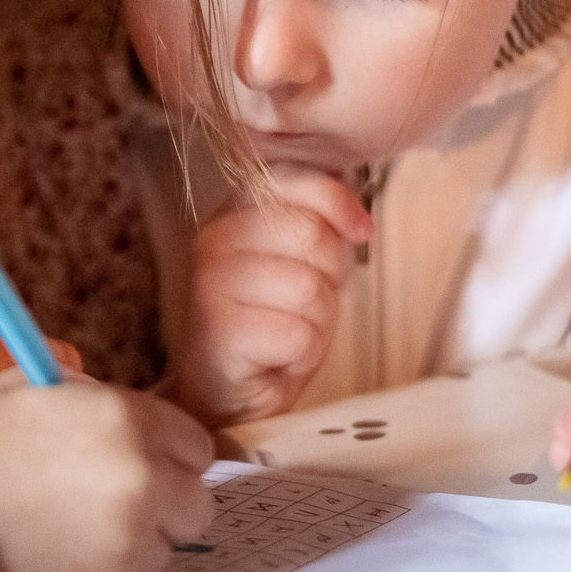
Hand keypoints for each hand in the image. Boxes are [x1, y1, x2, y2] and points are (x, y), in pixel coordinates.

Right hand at [0, 370, 214, 571]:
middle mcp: (140, 482)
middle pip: (196, 505)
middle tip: (106, 504)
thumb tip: (136, 418)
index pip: (197, 447)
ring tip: (67, 533)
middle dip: (162, 505)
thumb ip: (93, 396)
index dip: (165, 455)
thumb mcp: (25, 386)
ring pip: (165, 552)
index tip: (137, 464)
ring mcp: (125, 546)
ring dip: (132, 544)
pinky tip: (54, 562)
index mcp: (125, 421)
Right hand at [172, 167, 370, 426]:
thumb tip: (351, 189)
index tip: (359, 229)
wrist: (227, 393)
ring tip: (289, 331)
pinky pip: (298, 334)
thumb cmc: (270, 323)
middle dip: (330, 274)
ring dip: (317, 320)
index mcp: (233, 213)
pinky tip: (277, 357)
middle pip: (311, 234)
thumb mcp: (302, 261)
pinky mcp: (220, 331)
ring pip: (309, 288)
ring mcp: (211, 285)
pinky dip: (302, 354)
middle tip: (307, 301)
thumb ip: (320, 219)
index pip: (293, 178)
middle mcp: (214, 240)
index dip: (338, 202)